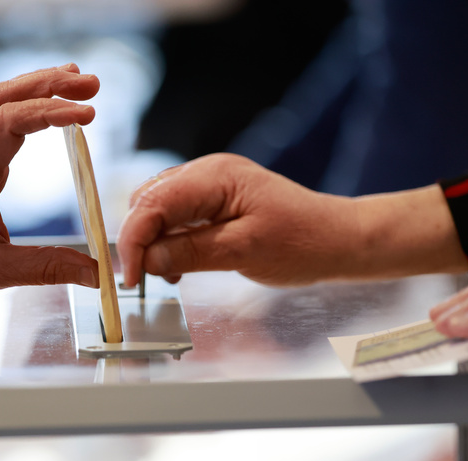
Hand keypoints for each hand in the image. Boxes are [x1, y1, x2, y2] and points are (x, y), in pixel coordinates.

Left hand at [0, 64, 100, 310]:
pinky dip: (20, 103)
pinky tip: (40, 106)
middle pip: (4, 98)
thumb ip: (46, 268)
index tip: (88, 115)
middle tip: (91, 84)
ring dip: (34, 86)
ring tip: (73, 81)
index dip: (50, 112)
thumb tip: (94, 272)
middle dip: (49, 83)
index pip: (10, 123)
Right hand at [116, 153, 467, 287]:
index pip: (152, 203)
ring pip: (158, 210)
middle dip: (139, 240)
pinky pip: (177, 217)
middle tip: (146, 280)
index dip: (133, 241)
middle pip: (148, 202)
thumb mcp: (243, 252)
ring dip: (153, 243)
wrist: (337, 240)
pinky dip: (169, 242)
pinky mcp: (215, 201)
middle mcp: (206, 173)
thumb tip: (147, 260)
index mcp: (213, 177)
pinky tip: (179, 266)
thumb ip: (190, 252)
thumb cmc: (301, 243)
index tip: (131, 279)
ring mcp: (210, 185)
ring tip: (167, 275)